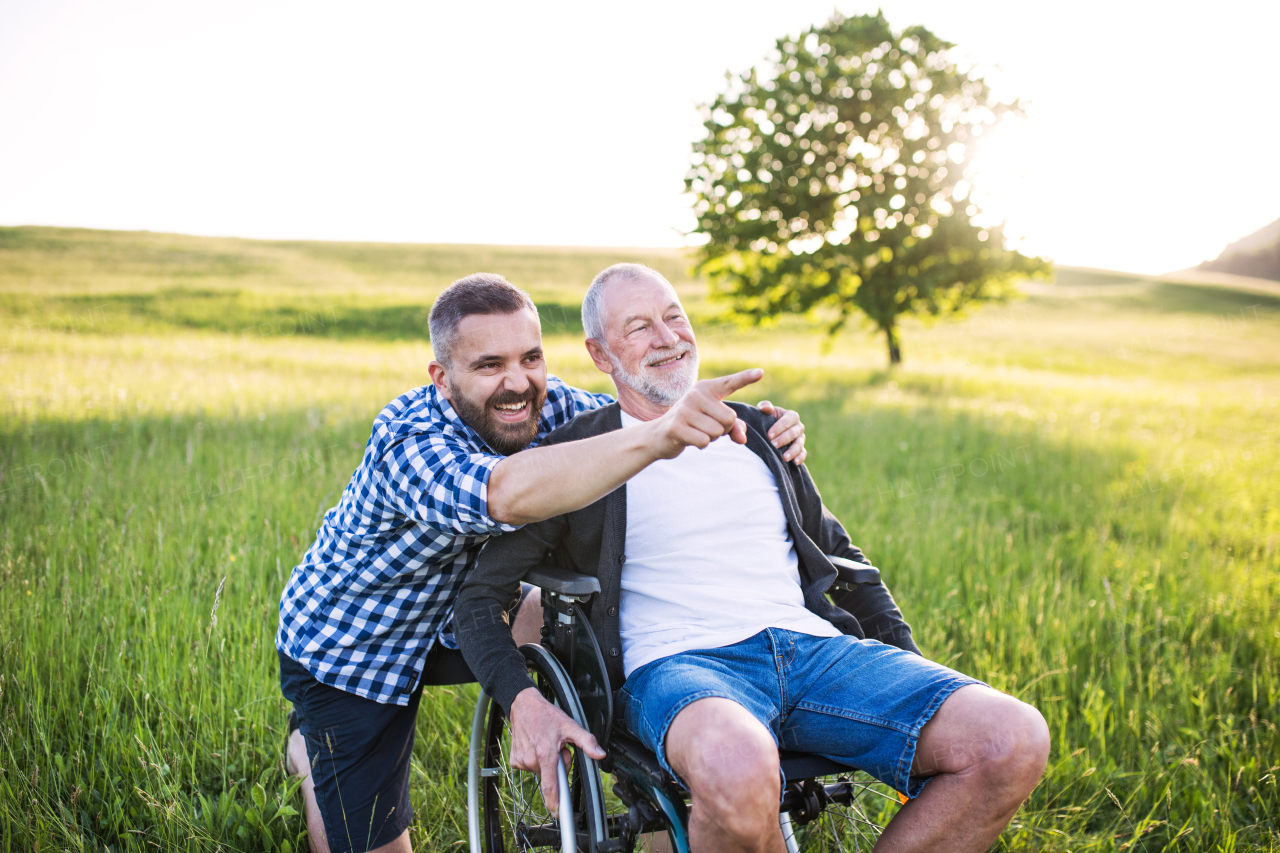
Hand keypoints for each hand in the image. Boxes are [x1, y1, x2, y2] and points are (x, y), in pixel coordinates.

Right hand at [508, 687, 605, 810]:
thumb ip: (586, 741)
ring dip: (545, 762)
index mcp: (546, 754)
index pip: (550, 786)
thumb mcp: (570, 725)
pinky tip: (534, 745)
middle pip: (550, 776)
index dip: (554, 802)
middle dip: (557, 766)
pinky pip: (529, 767)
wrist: (523, 705)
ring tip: (545, 743)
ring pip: (540, 771)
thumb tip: (600, 754)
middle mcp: (531, 759)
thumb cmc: (547, 715)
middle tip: (557, 748)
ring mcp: (521, 761)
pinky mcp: (514, 760)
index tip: (558, 814)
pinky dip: (534, 760)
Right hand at [648, 368, 762, 458]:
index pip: (730, 383)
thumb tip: (742, 439)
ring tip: (696, 431)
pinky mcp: (677, 426)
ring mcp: (685, 409)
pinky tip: (690, 438)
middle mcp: (696, 395)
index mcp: (706, 388)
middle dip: (723, 429)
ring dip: (711, 438)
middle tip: (706, 426)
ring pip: (718, 432)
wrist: (658, 435)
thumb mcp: (713, 421)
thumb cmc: (692, 425)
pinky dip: (701, 444)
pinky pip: (705, 441)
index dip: (746, 378)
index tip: (761, 372)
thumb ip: (734, 427)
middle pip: (730, 418)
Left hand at [756, 401, 806, 465]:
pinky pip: (803, 453)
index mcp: (791, 416)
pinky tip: (794, 462)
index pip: (788, 420)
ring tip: (784, 457)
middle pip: (794, 433)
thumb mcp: (764, 411)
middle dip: (783, 439)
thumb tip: (766, 408)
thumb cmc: (766, 419)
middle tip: (772, 445)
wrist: (767, 432)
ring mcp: (800, 438)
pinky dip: (800, 458)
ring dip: (792, 451)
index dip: (779, 427)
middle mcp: (798, 426)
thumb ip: (764, 406)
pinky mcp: (800, 449)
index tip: (769, 435)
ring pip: (799, 444)